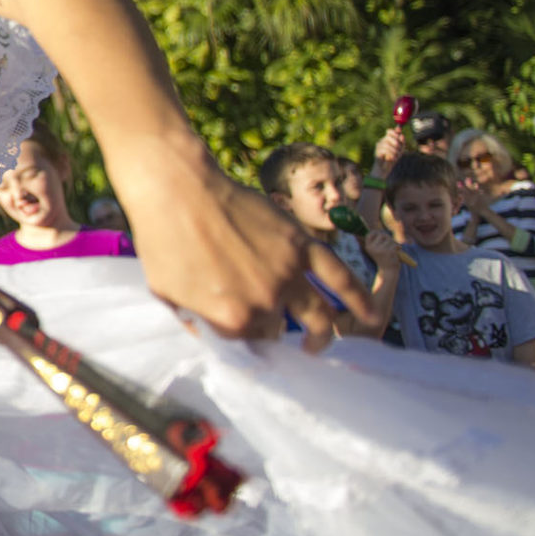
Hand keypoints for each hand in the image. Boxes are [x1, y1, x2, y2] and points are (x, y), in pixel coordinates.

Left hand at [111, 133, 375, 349]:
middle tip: (278, 339)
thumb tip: (215, 341)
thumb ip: (195, 324)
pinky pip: (339, 276)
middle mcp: (265, 302)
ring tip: (317, 344)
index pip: (248, 346)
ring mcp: (287, 274)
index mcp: (231, 320)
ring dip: (323, 334)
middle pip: (279, 332)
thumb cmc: (164, 240)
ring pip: (319, 315)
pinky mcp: (301, 246)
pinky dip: (359, 298)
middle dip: (275, 335)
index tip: (246, 339)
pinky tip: (370, 316)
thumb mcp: (167, 295)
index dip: (246, 342)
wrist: (178, 189)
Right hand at [359, 223, 403, 272]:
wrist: (388, 272)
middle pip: (382, 234)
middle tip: (390, 244)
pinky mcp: (389, 252)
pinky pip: (395, 244)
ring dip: (393, 243)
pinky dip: (398, 247)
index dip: (376, 233)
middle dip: (388, 238)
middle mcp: (373, 248)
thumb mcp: (377, 250)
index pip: (370, 234)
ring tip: (393, 250)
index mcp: (368, 247)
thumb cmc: (383, 260)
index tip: (381, 236)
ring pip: (389, 239)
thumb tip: (378, 231)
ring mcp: (381, 250)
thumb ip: (377, 242)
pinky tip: (397, 253)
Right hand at [373, 127, 405, 167]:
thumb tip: (402, 135)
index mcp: (387, 139)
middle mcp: (381, 142)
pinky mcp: (376, 153)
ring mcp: (378, 147)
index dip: (395, 133)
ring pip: (387, 144)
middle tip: (399, 150)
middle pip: (388, 137)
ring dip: (394, 151)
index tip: (401, 137)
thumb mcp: (400, 149)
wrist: (385, 168)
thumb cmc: (393, 158)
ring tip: (396, 157)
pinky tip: (393, 159)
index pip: (389, 131)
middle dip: (396, 143)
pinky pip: (385, 151)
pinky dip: (391, 155)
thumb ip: (401, 141)